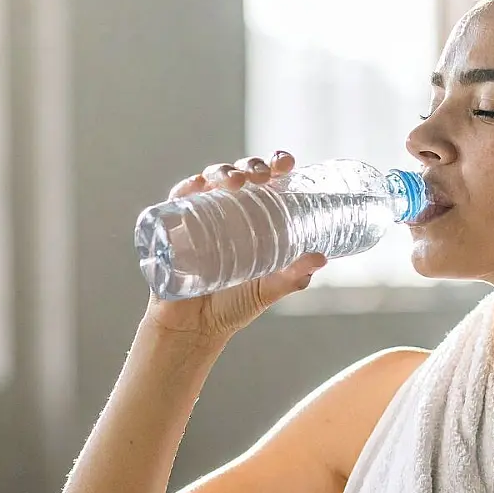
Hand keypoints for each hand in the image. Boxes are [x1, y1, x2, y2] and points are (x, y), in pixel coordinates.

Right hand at [143, 151, 327, 339]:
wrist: (195, 329)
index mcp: (252, 218)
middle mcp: (225, 212)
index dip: (274, 165)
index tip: (286, 163)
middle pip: (238, 174)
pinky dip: (185, 189)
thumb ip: (294, 277)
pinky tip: (196, 186)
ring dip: (222, 172)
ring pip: (208, 180)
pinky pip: (176, 201)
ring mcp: (198, 217)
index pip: (264, 182)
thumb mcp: (268, 290)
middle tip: (263, 176)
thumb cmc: (233, 305)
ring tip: (237, 182)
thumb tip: (321, 258)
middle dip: (250, 165)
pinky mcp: (172, 229)